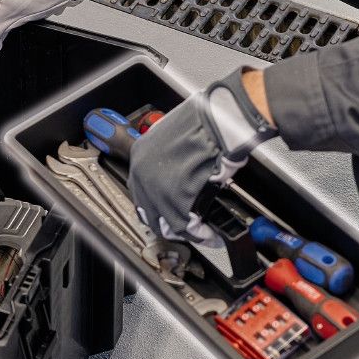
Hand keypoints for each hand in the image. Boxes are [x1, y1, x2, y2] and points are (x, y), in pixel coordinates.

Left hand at [127, 68, 277, 244]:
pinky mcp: (175, 202)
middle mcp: (142, 175)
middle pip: (150, 211)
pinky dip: (200, 235)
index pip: (142, 190)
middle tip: (185, 228)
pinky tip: (210, 236)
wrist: (218, 121)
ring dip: (186, 232)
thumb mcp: (176, 135)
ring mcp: (156, 190)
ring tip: (201, 235)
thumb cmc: (204, 123)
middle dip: (168, 223)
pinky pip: (186, 226)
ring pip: (168, 222)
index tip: (169, 212)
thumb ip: (171, 158)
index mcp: (139, 156)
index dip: (158, 205)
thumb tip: (180, 172)